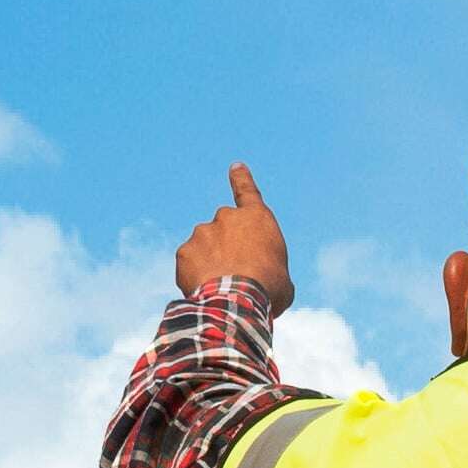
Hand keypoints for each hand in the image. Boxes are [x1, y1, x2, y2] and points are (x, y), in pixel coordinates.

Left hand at [175, 161, 292, 305]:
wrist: (238, 299)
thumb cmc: (268, 289)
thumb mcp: (282, 279)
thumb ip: (270, 269)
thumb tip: (266, 280)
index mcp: (256, 218)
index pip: (247, 191)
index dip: (241, 179)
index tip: (235, 167)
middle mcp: (226, 218)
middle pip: (223, 229)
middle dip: (225, 246)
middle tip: (234, 273)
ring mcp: (202, 232)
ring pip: (204, 247)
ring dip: (210, 262)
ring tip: (222, 287)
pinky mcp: (184, 251)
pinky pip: (189, 263)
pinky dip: (195, 275)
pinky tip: (206, 290)